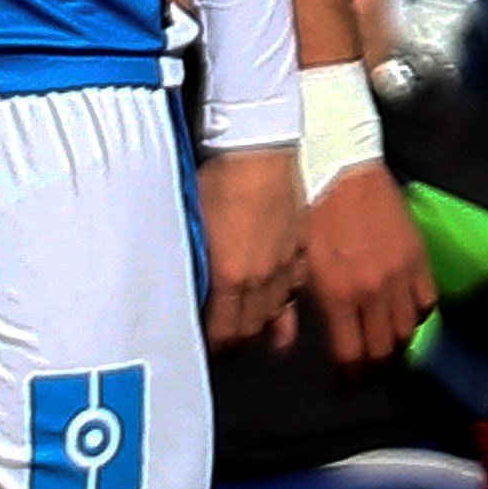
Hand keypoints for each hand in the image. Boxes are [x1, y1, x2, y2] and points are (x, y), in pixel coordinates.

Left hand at [198, 147, 309, 352]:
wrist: (257, 143)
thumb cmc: (217, 177)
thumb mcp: (192, 224)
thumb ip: (193, 265)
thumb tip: (186, 289)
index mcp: (229, 275)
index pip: (223, 330)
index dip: (213, 343)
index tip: (204, 344)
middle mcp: (261, 277)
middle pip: (251, 327)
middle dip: (236, 339)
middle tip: (223, 341)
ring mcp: (285, 262)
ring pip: (276, 310)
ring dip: (261, 323)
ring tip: (249, 327)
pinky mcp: (301, 244)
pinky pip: (296, 284)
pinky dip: (285, 298)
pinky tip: (277, 300)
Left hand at [293, 153, 437, 371]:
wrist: (336, 160)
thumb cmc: (304, 207)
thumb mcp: (292, 259)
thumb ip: (293, 305)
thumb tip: (287, 343)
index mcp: (339, 295)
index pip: (351, 356)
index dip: (350, 378)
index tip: (344, 384)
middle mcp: (374, 291)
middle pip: (384, 350)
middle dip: (374, 368)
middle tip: (366, 372)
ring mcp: (400, 273)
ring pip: (408, 329)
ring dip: (397, 345)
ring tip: (386, 349)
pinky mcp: (417, 254)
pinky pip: (427, 299)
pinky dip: (418, 314)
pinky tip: (406, 314)